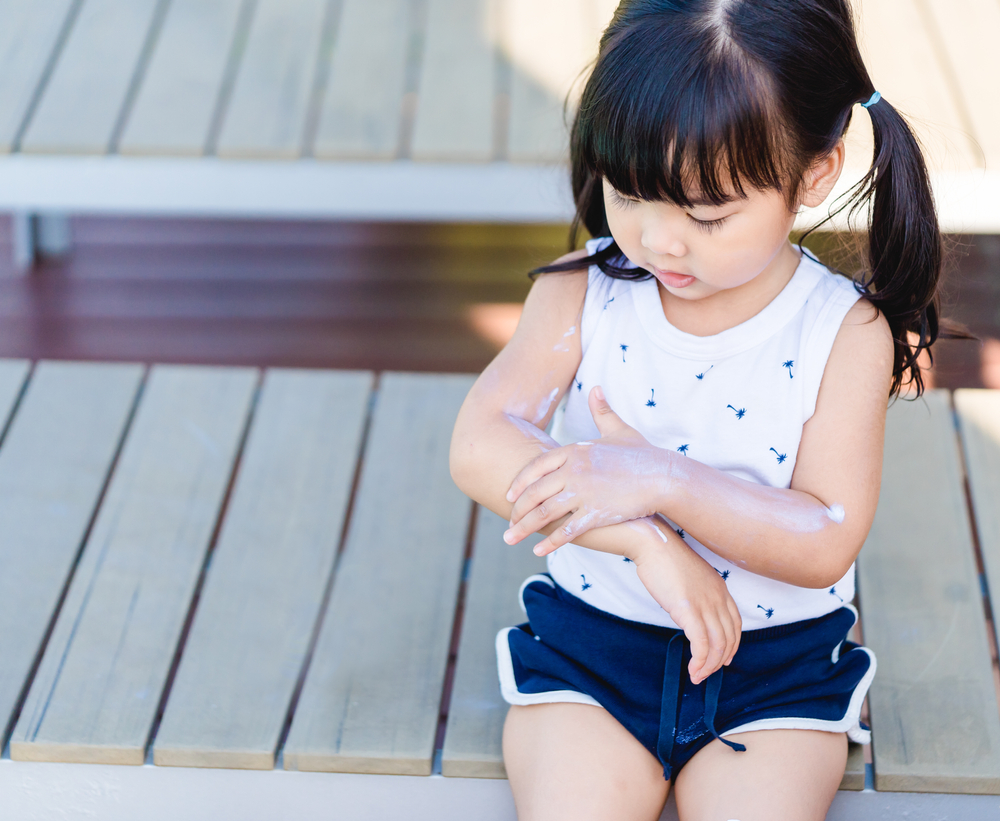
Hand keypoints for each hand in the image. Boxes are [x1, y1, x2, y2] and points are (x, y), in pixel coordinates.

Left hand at [504, 386, 671, 553]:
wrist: (664, 476)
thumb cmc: (643, 454)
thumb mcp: (619, 430)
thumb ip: (602, 411)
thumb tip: (595, 389)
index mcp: (574, 452)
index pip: (535, 467)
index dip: (520, 483)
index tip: (509, 495)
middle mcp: (573, 471)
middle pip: (535, 492)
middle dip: (517, 511)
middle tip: (507, 525)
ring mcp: (583, 492)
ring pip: (544, 513)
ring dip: (524, 528)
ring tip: (511, 539)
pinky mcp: (596, 513)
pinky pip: (567, 530)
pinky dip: (550, 542)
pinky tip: (538, 551)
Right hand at [628, 519, 741, 683]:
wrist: (654, 545)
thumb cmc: (665, 559)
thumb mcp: (691, 577)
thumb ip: (698, 595)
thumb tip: (691, 614)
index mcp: (720, 589)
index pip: (735, 624)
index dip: (732, 645)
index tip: (723, 658)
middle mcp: (718, 598)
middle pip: (728, 638)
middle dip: (719, 660)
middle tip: (706, 673)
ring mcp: (705, 604)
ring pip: (717, 645)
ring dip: (709, 666)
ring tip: (697, 676)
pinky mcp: (689, 610)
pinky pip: (701, 643)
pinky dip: (699, 660)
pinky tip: (692, 669)